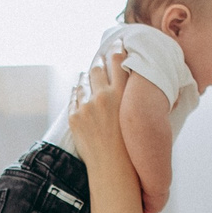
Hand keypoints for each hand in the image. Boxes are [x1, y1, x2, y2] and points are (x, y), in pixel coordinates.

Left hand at [65, 45, 130, 168]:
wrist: (113, 169)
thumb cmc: (131, 148)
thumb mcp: (137, 116)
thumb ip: (132, 98)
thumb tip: (131, 85)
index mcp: (122, 95)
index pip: (118, 61)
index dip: (117, 48)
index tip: (116, 43)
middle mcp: (104, 97)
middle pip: (98, 67)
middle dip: (99, 61)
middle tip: (101, 57)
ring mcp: (87, 107)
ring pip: (84, 80)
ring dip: (87, 76)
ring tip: (89, 73)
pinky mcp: (75, 117)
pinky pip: (74, 96)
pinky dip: (78, 92)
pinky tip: (80, 89)